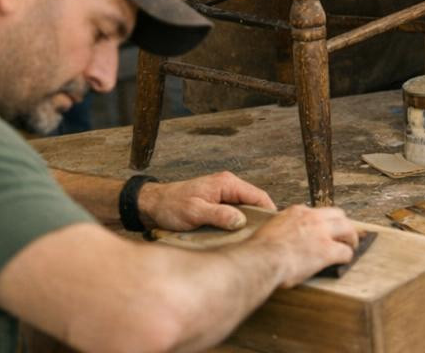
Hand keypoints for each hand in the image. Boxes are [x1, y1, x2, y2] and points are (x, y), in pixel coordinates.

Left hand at [139, 171, 277, 231]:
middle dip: (259, 220)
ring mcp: (223, 194)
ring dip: (247, 223)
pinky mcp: (217, 203)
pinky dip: (237, 224)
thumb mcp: (194, 212)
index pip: (258, 196)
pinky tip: (235, 237)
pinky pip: (235, 213)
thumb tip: (241, 221)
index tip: (271, 231)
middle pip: (254, 203)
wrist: (152, 204)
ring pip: (245, 209)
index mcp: (226, 183)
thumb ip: (219, 215)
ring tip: (249, 240)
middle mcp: (228, 186)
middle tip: (260, 239)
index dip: (268, 213)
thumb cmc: (171, 206)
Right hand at [249, 205, 360, 287]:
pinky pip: (345, 251)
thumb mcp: (269, 230)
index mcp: (297, 212)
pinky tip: (344, 261)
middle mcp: (312, 218)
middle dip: (343, 225)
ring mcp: (322, 233)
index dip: (323, 221)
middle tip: (345, 234)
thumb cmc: (259, 251)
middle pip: (338, 215)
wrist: (262, 259)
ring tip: (351, 246)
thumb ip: (279, 229)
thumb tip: (278, 237)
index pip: (317, 212)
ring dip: (351, 238)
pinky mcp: (327, 250)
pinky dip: (347, 256)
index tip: (324, 228)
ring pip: (347, 229)